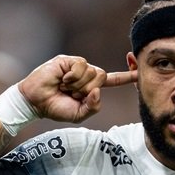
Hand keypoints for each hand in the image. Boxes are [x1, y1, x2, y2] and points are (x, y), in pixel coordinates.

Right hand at [18, 55, 136, 123]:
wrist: (35, 102)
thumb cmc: (55, 108)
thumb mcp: (79, 114)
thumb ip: (93, 107)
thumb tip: (98, 91)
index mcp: (91, 87)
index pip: (112, 80)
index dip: (126, 77)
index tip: (139, 72)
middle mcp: (87, 74)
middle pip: (102, 77)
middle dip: (87, 90)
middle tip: (71, 94)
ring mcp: (77, 66)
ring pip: (93, 72)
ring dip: (78, 84)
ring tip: (64, 87)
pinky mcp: (68, 60)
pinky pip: (82, 66)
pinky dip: (73, 76)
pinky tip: (62, 79)